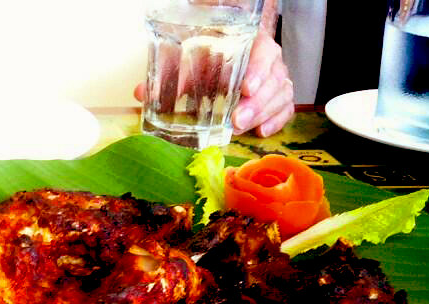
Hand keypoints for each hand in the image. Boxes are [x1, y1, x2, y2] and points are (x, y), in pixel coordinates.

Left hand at [131, 29, 294, 138]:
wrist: (229, 56)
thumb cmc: (212, 61)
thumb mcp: (193, 64)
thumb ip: (171, 77)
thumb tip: (142, 93)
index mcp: (252, 46)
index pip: (265, 53)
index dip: (259, 70)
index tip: (245, 88)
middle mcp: (269, 63)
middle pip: (274, 80)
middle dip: (257, 103)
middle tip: (238, 120)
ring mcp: (276, 81)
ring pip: (281, 95)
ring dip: (263, 114)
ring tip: (244, 128)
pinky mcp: (278, 99)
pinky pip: (286, 110)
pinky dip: (276, 121)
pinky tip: (261, 132)